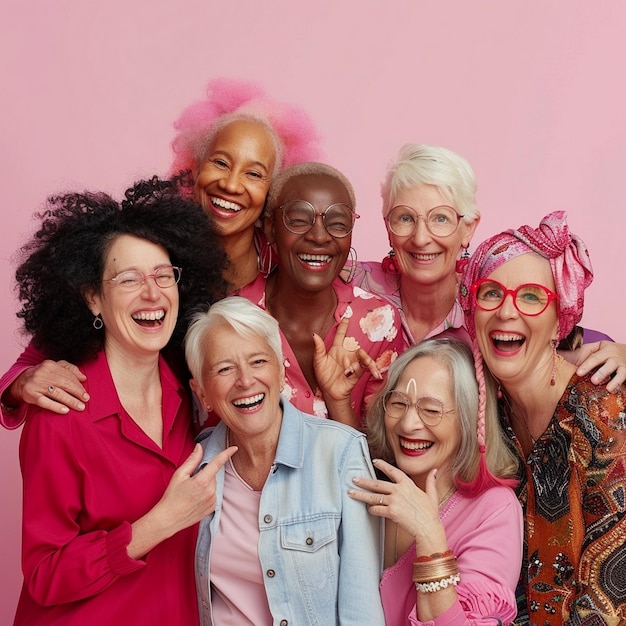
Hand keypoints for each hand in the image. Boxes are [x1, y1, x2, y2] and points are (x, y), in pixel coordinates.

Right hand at [6, 361, 88, 413]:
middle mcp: (42, 373)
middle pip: (64, 384)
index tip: (86, 394)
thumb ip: (70, 369)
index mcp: (50, 365)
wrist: (21, 382)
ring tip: (80, 407)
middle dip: (77, 393)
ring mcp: (35, 384)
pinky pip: (44, 402)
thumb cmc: (44, 375)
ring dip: (70, 401)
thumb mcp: (55, 367)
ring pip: (56, 393)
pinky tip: (65, 410)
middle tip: (85, 401)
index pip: (68, 376)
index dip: (78, 386)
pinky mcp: (30, 394)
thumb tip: (83, 378)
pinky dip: (56, 406)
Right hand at [128, 444, 236, 558]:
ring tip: (192, 492)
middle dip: (205, 473)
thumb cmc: (172, 496)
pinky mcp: (213, 507)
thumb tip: (200, 447)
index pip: (217, 463)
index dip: (226, 454)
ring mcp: (213, 500)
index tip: (234, 448)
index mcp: (202, 481)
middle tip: (192, 480)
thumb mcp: (179, 475)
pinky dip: (207, 492)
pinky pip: (213, 494)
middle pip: (213, 474)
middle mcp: (210, 491)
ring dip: (206, 483)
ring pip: (213, 484)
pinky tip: (196, 498)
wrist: (168, 519)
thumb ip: (192, 460)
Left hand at [313, 316, 380, 402]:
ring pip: (363, 356)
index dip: (343, 326)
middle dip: (359, 343)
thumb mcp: (318, 361)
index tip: (347, 317)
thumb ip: (318, 348)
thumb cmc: (324, 376)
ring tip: (362, 364)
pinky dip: (370, 368)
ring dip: (365, 359)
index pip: (341, 335)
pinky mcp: (359, 372)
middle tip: (357, 345)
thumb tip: (314, 334)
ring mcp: (353, 363)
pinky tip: (373, 373)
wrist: (330, 392)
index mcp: (336, 350)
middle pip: (356, 345)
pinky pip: (366, 367)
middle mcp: (346, 354)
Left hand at [349, 460, 441, 540]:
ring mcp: (394, 501)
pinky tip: (368, 509)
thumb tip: (434, 471)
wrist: (428, 528)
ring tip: (351, 492)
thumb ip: (430, 482)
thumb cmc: (430, 513)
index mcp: (407, 484)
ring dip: (361, 494)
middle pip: (377, 484)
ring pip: (373, 496)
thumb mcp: (431, 495)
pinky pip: (377, 509)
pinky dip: (371, 509)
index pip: (392, 470)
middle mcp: (399, 490)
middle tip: (354, 479)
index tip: (374, 462)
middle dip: (364, 481)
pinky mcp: (391, 512)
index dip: (382, 465)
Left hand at [571, 341, 625, 391]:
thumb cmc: (606, 353)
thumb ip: (580, 353)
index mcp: (603, 349)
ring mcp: (622, 365)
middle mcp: (614, 357)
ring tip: (605, 386)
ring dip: (612, 379)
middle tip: (590, 379)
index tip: (578, 373)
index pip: (594, 357)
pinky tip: (612, 389)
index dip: (586, 365)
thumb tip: (558, 353)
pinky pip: (623, 378)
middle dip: (598, 370)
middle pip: (606, 363)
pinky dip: (618, 384)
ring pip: (619, 372)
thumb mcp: (595, 349)